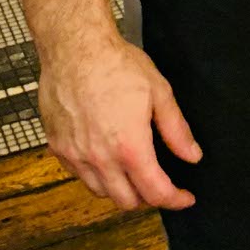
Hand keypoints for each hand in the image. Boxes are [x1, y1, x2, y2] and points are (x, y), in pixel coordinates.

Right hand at [38, 30, 202, 210]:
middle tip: (161, 184)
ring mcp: (75, 155)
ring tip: (134, 172)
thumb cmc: (115, 64)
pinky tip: (107, 158)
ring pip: (101, 192)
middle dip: (149, 198)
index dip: (175, 199)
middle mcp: (100, 158)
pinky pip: (79, 175)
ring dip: (121, 189)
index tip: (185, 197)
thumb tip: (191, 155)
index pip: (156, 192)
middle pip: (127, 201)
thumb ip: (176, 130)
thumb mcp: (159, 92)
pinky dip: (96, 175)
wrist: (74, 48)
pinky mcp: (58, 147)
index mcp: (129, 147)